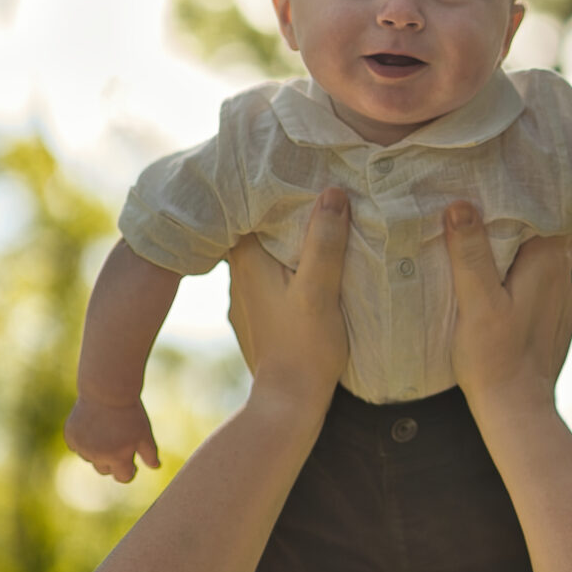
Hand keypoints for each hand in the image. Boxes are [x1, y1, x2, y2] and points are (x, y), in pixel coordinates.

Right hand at [64, 396, 159, 482]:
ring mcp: (82, 448)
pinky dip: (85, 440)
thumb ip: (150, 453)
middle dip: (113, 461)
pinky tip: (93, 425)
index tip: (133, 463)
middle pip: (105, 470)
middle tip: (120, 441)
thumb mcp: (144, 432)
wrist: (108, 390)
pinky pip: (78, 447)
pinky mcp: (70, 437)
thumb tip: (156, 467)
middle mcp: (97, 456)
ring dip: (98, 450)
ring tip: (108, 429)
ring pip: (90, 458)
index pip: (123, 477)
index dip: (129, 470)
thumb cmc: (130, 412)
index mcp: (118, 458)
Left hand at [227, 188, 349, 405]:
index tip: (295, 170)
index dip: (269, 188)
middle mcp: (237, 274)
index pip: (248, 207)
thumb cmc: (306, 345)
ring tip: (311, 221)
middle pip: (255, 227)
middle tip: (309, 188)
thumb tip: (333, 191)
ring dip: (281, 238)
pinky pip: (266, 275)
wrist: (288, 401)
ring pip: (261, 252)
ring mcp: (243, 297)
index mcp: (248, 259)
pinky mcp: (256, 315)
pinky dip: (282, 263)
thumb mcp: (320, 289)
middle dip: (278, 210)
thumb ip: (325, 241)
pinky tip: (302, 265)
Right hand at [444, 201, 571, 413]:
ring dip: (528, 237)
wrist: (519, 411)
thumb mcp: (476, 303)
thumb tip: (461, 204)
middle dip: (527, 208)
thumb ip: (471, 253)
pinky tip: (508, 271)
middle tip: (492, 189)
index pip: (550, 205)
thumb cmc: (493, 358)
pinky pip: (547, 277)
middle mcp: (565, 273)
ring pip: (551, 251)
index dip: (528, 186)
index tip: (503, 169)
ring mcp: (565, 296)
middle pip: (551, 224)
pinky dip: (530, 266)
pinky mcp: (559, 316)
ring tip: (497, 223)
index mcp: (548, 260)